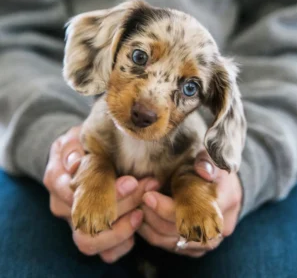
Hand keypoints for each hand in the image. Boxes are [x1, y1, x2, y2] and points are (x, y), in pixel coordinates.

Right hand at [43, 126, 158, 262]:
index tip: (132, 181)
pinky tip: (137, 224)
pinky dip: (122, 244)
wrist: (76, 160)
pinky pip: (104, 252)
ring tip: (142, 211)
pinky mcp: (91, 235)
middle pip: (84, 221)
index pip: (76, 193)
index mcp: (56, 180)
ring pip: (90, 242)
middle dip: (120, 207)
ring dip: (121, 229)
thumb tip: (75, 162)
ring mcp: (75, 223)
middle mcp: (62, 206)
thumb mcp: (74, 138)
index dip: (105, 191)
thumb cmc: (79, 147)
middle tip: (147, 188)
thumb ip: (73, 147)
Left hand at [138, 149, 241, 256]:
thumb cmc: (212, 168)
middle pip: (181, 231)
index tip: (147, 196)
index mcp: (226, 200)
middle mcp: (219, 227)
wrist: (223, 186)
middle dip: (154, 216)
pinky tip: (142, 220)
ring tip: (137, 208)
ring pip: (173, 242)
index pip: (193, 212)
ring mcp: (209, 241)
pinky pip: (171, 247)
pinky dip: (153, 235)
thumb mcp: (212, 157)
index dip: (166, 207)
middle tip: (138, 201)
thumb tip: (203, 170)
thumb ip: (207, 161)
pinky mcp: (197, 248)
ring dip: (151, 226)